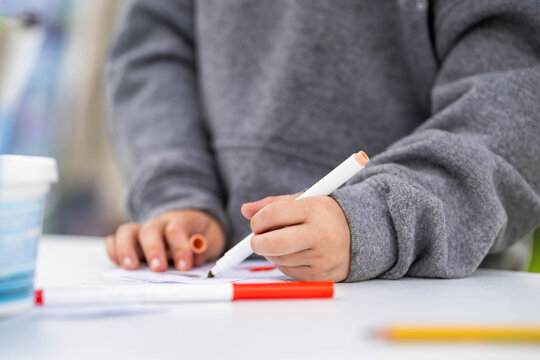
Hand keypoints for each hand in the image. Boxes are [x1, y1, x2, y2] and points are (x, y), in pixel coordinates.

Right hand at [105, 209, 224, 271]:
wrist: (193, 223)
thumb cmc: (201, 234)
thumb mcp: (211, 239)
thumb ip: (204, 247)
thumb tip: (195, 257)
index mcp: (180, 221)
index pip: (176, 229)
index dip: (180, 248)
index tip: (185, 266)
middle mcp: (158, 225)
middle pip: (149, 231)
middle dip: (153, 251)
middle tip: (158, 269)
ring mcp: (142, 233)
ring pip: (127, 232)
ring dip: (126, 250)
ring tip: (130, 268)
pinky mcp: (130, 243)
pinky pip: (115, 241)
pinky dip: (113, 250)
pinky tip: (118, 262)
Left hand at [241, 194, 350, 281]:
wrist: (361, 234)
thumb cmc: (326, 216)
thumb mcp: (304, 201)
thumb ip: (274, 204)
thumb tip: (246, 210)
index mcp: (316, 209)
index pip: (273, 214)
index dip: (258, 220)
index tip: (256, 222)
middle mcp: (322, 234)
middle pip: (274, 244)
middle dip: (257, 242)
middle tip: (256, 240)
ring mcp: (323, 258)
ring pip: (278, 259)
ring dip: (273, 252)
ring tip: (286, 242)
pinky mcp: (321, 276)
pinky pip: (288, 272)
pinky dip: (285, 263)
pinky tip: (297, 253)